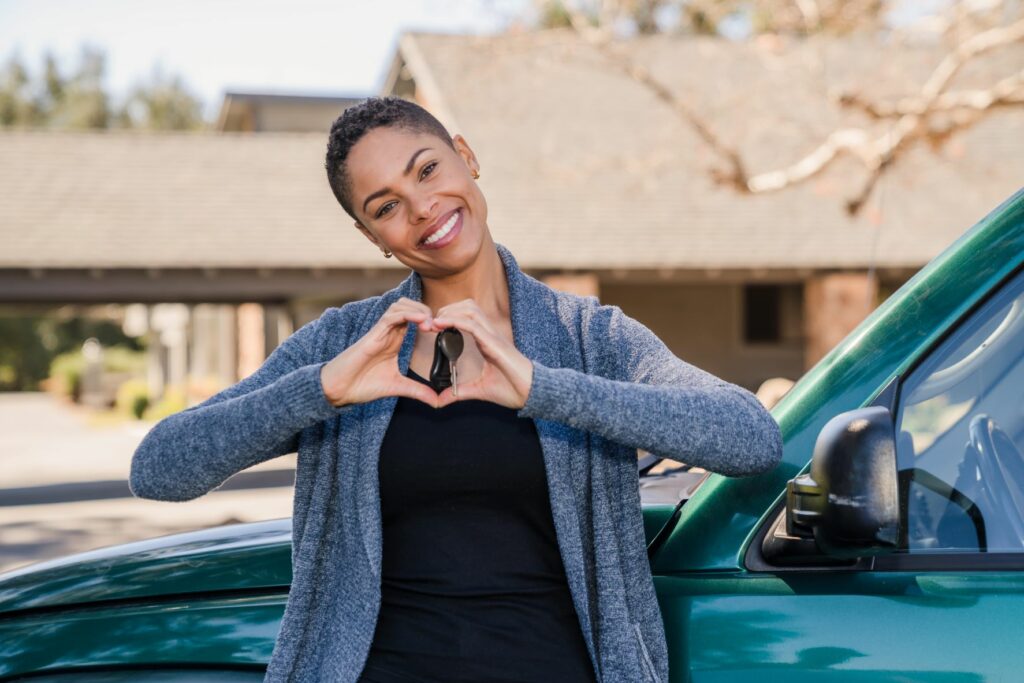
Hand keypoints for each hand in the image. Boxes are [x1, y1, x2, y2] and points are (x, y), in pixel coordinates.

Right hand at [320, 297, 439, 407]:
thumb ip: (418, 391)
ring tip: (430, 323)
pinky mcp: (373, 334)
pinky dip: (408, 314)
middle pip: (408, 305)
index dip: (430, 319)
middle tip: (438, 326)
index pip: (414, 317)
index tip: (442, 331)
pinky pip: (391, 316)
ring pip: (400, 305)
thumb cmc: (363, 384)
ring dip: (418, 309)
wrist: (340, 389)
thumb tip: (437, 402)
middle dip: (426, 310)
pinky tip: (421, 321)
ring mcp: (380, 330)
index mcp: (394, 339)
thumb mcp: (398, 387)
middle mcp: (388, 331)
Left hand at [430, 299, 533, 409]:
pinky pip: (473, 325)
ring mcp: (493, 336)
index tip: (432, 327)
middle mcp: (490, 334)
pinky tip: (441, 324)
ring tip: (435, 322)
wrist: (531, 394)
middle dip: (447, 309)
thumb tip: (440, 400)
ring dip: (450, 312)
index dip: (449, 316)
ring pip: (470, 309)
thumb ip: (459, 392)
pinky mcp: (494, 343)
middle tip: (430, 323)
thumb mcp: (478, 391)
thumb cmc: (511, 389)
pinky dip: (455, 321)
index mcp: (486, 341)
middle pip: (467, 306)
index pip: (467, 317)